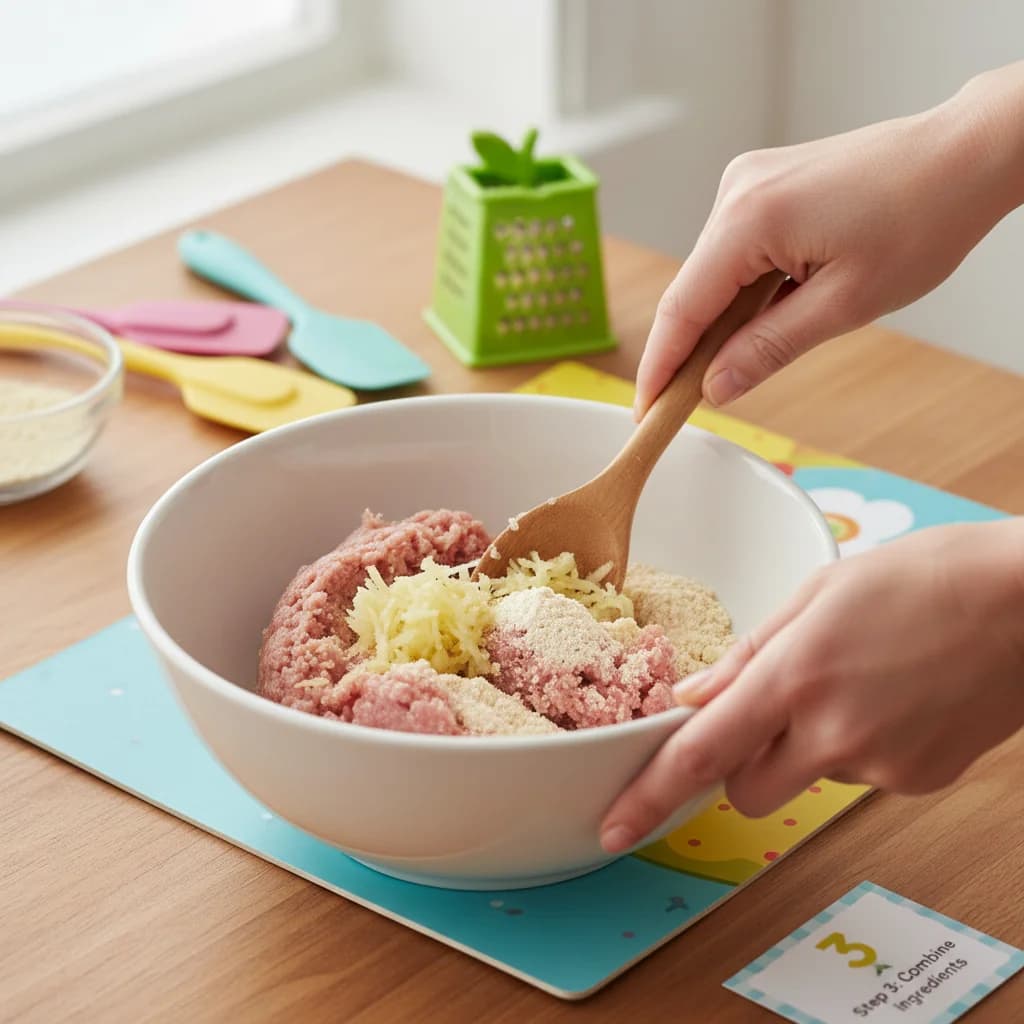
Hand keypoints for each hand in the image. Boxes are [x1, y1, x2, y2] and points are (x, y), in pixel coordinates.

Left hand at [599, 519, 1023, 853]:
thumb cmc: (925, 576)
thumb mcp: (819, 592)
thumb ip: (749, 655)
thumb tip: (696, 699)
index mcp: (795, 675)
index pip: (700, 755)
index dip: (649, 797)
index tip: (614, 825)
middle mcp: (834, 732)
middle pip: (747, 789)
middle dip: (742, 762)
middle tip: (775, 707)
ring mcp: (883, 765)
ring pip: (807, 779)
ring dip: (808, 745)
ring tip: (858, 681)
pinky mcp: (922, 782)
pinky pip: (861, 776)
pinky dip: (861, 746)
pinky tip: (895, 698)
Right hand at [635, 63, 1023, 416]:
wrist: (965, 155)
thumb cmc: (922, 219)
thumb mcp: (844, 304)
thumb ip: (769, 348)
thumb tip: (715, 386)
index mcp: (749, 219)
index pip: (682, 308)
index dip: (660, 366)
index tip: (647, 411)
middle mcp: (735, 192)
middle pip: (691, 290)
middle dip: (689, 350)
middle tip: (688, 404)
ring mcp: (746, 183)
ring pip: (712, 273)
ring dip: (720, 320)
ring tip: (740, 361)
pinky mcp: (762, 184)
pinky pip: (733, 250)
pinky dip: (739, 290)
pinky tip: (763, 313)